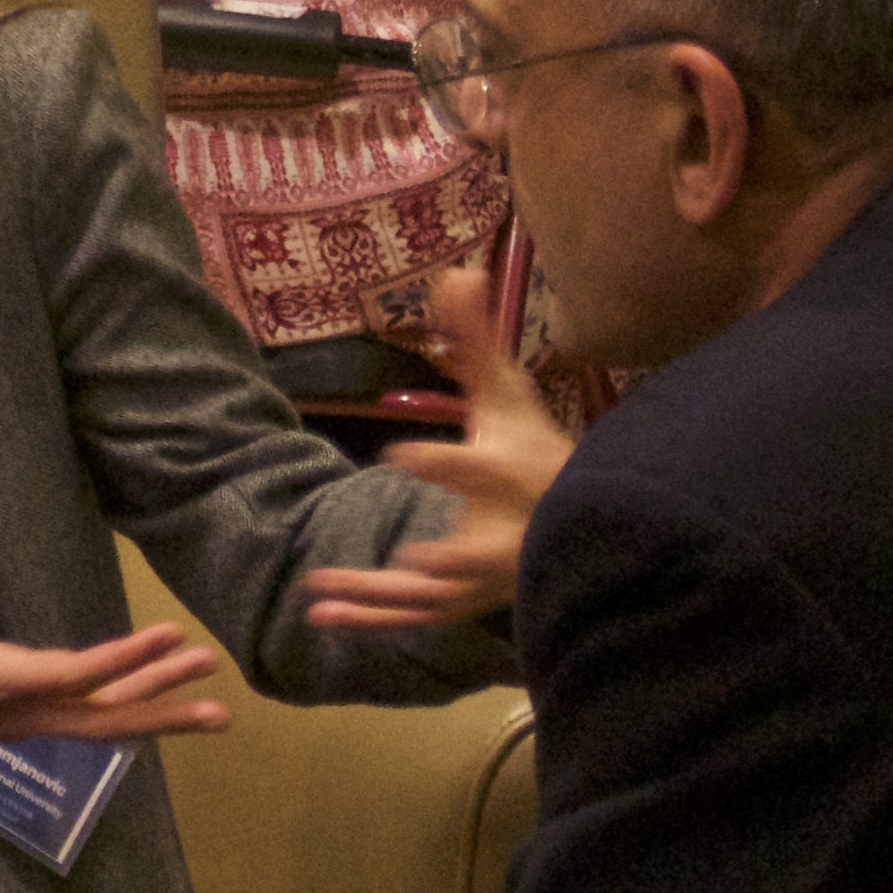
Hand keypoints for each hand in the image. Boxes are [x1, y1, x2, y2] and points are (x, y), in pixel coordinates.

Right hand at [0, 496, 227, 780]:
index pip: (77, 674)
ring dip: (153, 711)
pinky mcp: (14, 727)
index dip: (127, 657)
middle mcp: (20, 712)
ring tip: (208, 704)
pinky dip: (122, 714)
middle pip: (107, 718)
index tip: (171, 637)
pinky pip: (83, 725)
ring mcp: (20, 725)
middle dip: (163, 703)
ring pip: (99, 727)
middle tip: (217, 688)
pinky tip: (143, 702)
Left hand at [299, 260, 571, 634]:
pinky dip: (369, 620)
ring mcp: (480, 578)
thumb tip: (458, 271)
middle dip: (442, 562)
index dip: (445, 464)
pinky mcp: (462, 603)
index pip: (478, 471)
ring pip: (431, 598)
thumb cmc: (534, 449)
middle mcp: (498, 535)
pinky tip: (318, 616)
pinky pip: (413, 616)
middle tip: (402, 560)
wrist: (573, 523)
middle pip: (470, 555)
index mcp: (508, 476)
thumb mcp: (507, 394)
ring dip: (376, 598)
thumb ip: (475, 339)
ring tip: (318, 591)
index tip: (399, 454)